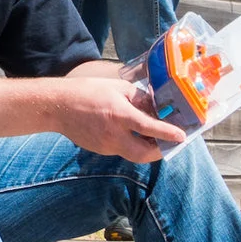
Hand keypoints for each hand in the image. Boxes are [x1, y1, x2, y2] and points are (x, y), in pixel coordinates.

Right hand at [47, 75, 186, 162]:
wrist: (57, 107)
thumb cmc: (88, 91)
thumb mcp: (118, 87)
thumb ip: (139, 98)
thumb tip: (157, 108)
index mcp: (119, 114)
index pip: (149, 128)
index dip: (168, 133)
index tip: (182, 136)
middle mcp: (113, 134)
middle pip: (144, 154)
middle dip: (160, 151)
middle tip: (170, 142)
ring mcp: (105, 145)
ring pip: (133, 154)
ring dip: (146, 148)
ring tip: (153, 137)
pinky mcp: (100, 150)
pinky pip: (121, 150)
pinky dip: (131, 144)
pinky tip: (131, 134)